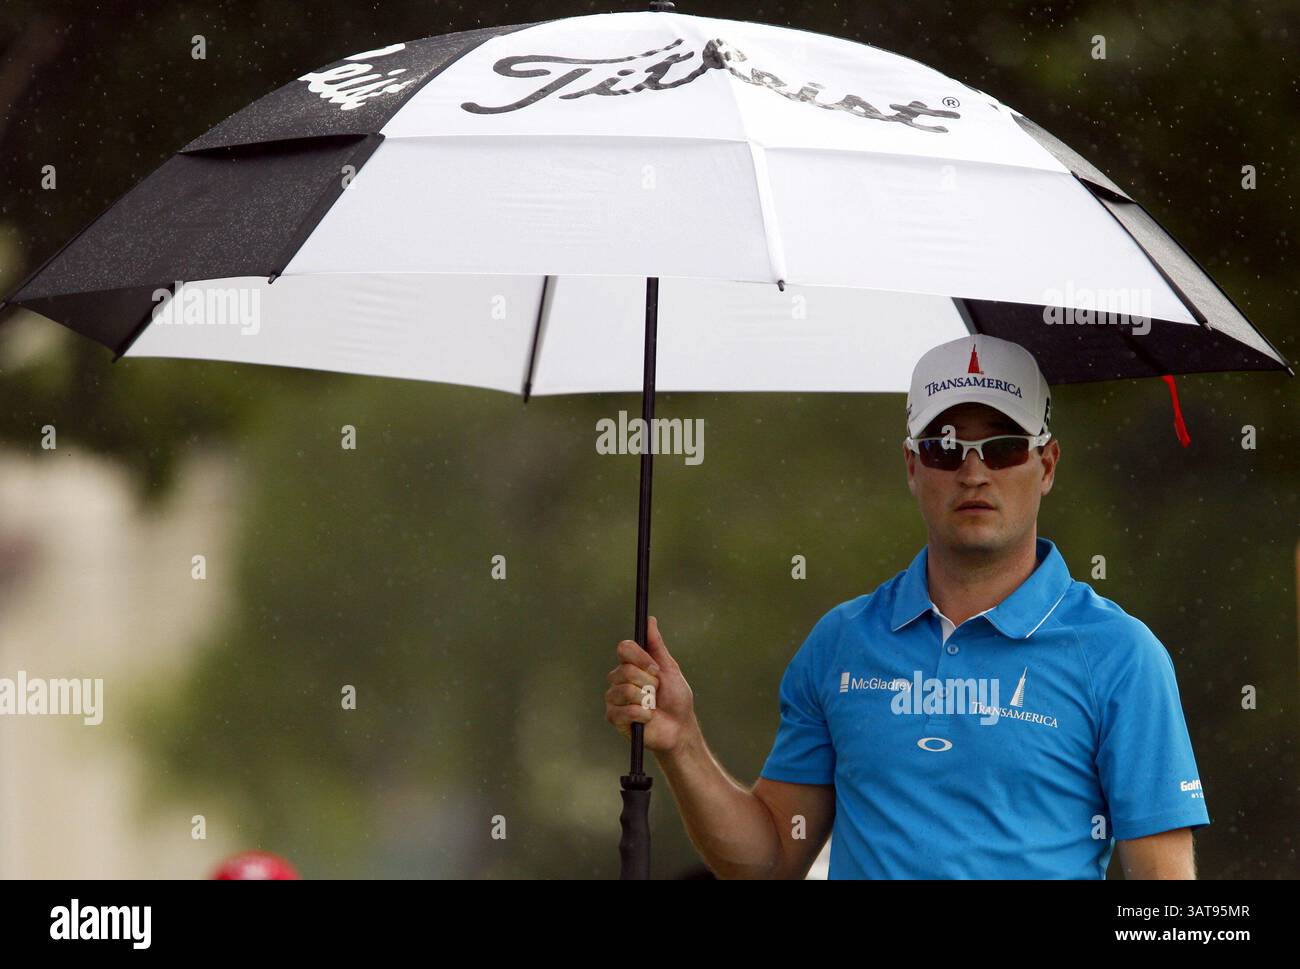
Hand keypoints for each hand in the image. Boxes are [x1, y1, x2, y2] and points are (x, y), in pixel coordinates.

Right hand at [605, 616, 695, 753]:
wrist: (679, 728)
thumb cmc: (676, 699)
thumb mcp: (669, 668)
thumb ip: (657, 645)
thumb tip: (649, 620)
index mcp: (631, 665)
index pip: (624, 648)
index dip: (640, 657)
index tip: (655, 669)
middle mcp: (619, 679)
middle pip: (625, 670)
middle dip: (648, 682)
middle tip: (656, 691)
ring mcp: (615, 698)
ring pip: (624, 690)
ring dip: (646, 700)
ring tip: (652, 706)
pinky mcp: (614, 717)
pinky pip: (623, 710)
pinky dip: (642, 714)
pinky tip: (647, 718)